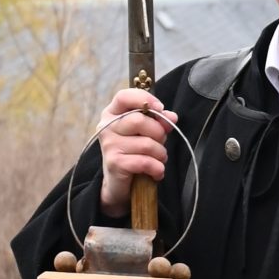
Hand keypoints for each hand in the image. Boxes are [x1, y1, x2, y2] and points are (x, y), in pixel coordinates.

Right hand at [95, 88, 176, 217]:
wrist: (119, 182)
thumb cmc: (134, 151)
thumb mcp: (147, 132)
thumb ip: (159, 121)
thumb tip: (171, 116)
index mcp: (113, 113)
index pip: (124, 96)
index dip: (145, 99)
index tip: (160, 109)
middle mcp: (107, 126)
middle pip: (140, 120)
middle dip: (159, 133)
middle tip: (160, 143)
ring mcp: (109, 145)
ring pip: (147, 144)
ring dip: (160, 154)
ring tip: (157, 159)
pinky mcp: (114, 163)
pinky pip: (145, 162)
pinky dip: (157, 168)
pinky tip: (156, 171)